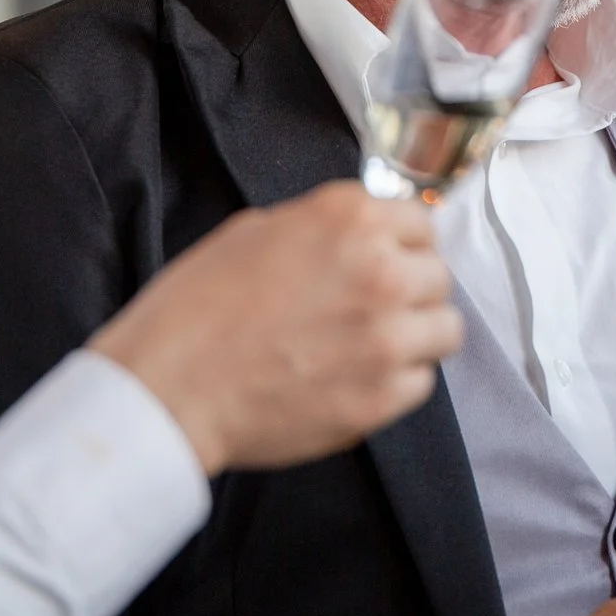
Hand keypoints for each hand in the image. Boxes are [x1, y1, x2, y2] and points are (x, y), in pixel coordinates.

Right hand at [90, 181, 461, 474]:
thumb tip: (361, 239)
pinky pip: (422, 382)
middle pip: (438, 275)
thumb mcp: (255, 231)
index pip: (422, 222)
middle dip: (411, 289)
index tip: (387, 259)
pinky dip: (397, 383)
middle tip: (371, 309)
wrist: (169, 387)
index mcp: (349, 218)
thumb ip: (324, 229)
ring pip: (445, 329)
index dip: (401, 243)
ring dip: (416, 335)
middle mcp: (381, 270)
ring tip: (373, 347)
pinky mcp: (383, 396)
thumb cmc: (195, 307)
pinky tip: (356, 379)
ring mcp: (387, 337)